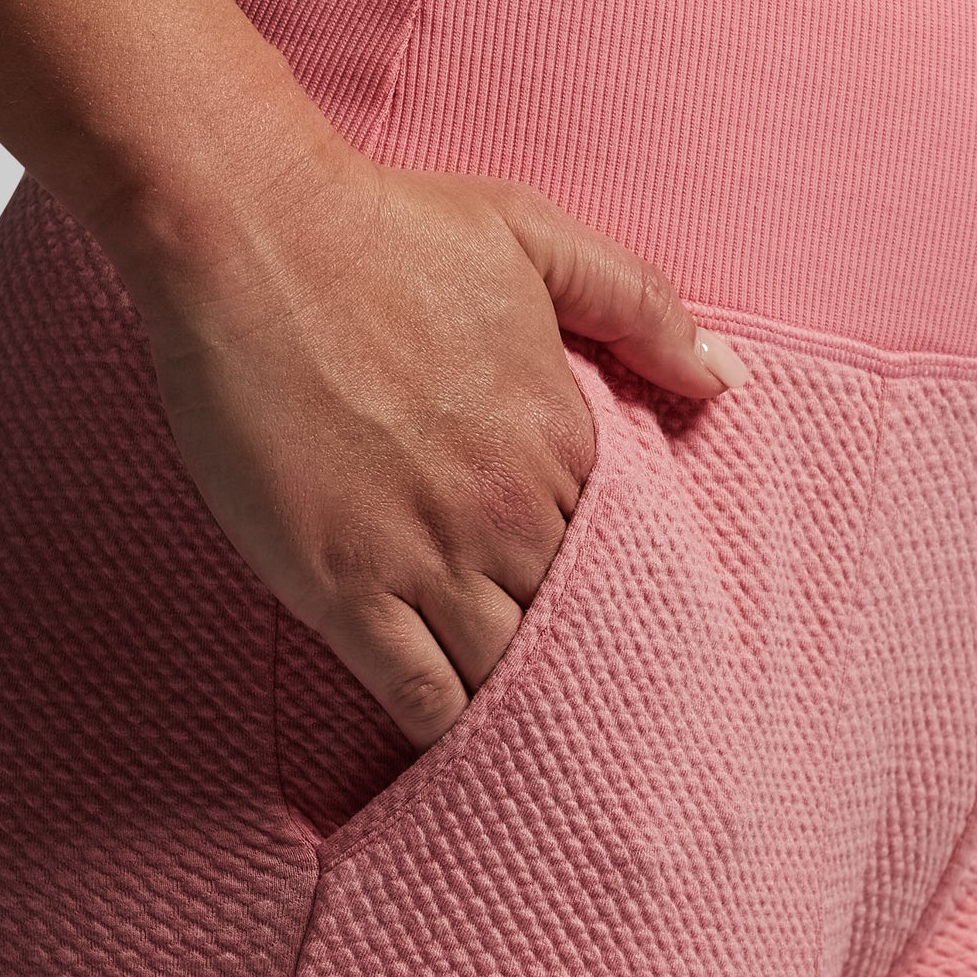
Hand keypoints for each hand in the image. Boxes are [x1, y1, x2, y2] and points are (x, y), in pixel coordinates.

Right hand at [103, 124, 747, 746]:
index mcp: (563, 438)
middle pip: (578, 628)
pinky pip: (421, 698)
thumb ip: (641, 308)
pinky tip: (457, 743)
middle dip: (585, 662)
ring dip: (524, 705)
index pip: (629, 557)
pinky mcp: (345, 591)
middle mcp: (509, 512)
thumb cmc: (388, 232)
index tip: (623, 618)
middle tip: (595, 702)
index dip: (625, 591)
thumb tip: (725, 379)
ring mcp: (428, 558)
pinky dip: (446, 731)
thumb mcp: (537, 238)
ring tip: (537, 737)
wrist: (251, 240)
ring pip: (508, 674)